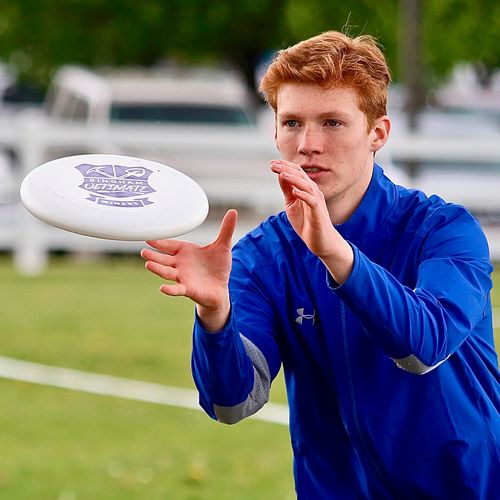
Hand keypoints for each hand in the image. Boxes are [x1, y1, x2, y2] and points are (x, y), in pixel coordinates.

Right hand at [141, 209, 237, 330]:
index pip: (170, 245)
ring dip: (158, 269)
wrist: (221, 288)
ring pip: (167, 272)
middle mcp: (180, 264)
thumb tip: (233, 211)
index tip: (148, 237)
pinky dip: (170, 289)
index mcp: (186, 251)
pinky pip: (177, 289)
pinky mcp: (188, 289)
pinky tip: (162, 288)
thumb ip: (226, 229)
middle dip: (154, 255)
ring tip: (148, 264)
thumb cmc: (218, 267)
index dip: (160, 242)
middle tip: (143, 251)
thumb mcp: (223, 246)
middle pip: (164, 259)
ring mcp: (182, 277)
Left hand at [270, 159, 352, 283]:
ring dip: (294, 179)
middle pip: (300, 175)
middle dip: (286, 169)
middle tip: (273, 165)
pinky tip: (294, 192)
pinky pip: (312, 201)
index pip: (296, 173)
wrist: (320, 241)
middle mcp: (313, 192)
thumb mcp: (291, 204)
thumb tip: (280, 175)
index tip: (271, 164)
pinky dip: (303, 195)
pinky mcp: (318, 212)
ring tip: (282, 174)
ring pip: (306, 185)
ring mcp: (316, 201)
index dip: (284, 167)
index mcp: (306, 189)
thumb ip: (287, 190)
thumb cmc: (306, 222)